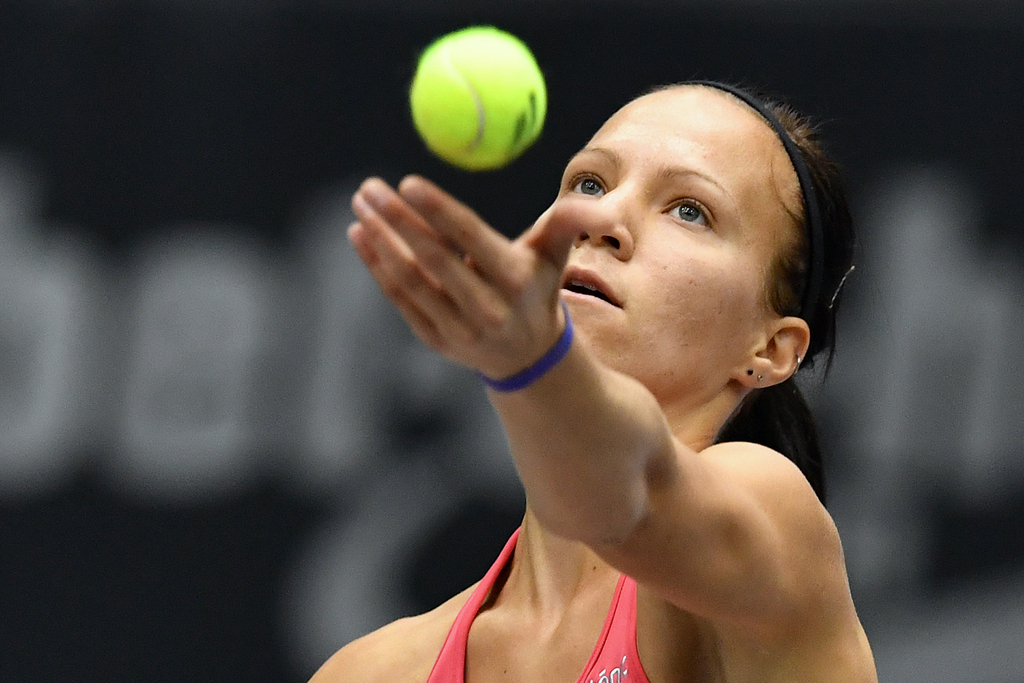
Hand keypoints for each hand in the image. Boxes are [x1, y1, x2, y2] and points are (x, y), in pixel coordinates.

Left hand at [348, 175, 576, 380]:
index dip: (438, 211)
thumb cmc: (537, 286)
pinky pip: (400, 298)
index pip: (471, 239)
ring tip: (360, 205)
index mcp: (514, 281)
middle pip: (433, 258)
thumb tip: (607, 210)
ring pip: (410, 279)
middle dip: (396, 220)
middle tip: (369, 187)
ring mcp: (457, 329)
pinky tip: (360, 235)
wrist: (528, 355)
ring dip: (380, 240)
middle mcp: (486, 309)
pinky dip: (376, 266)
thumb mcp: (556, 254)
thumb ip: (570, 222)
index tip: (407, 182)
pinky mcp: (434, 338)